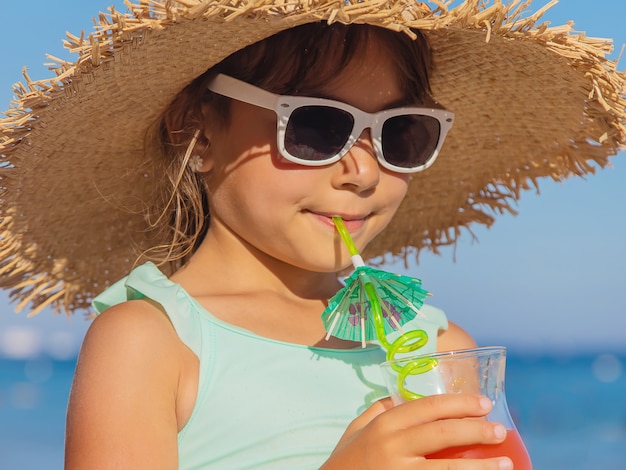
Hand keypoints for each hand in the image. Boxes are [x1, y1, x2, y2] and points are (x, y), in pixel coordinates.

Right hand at [321, 394, 511, 468]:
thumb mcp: (356, 428)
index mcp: (384, 424)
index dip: (459, 404)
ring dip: (481, 466)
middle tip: (500, 429)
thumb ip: (378, 410)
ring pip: (448, 468)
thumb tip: (400, 396)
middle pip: (442, 433)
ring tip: (506, 463)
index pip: (428, 407)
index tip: (484, 404)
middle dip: (476, 430)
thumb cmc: (345, 459)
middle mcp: (393, 446)